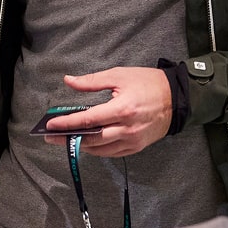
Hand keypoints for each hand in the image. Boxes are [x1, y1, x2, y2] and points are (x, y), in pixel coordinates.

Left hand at [41, 67, 171, 156]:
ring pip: (101, 149)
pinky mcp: (138, 146)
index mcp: (122, 109)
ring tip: (65, 140)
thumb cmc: (148, 83)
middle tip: (50, 137)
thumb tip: (69, 81)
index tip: (51, 126)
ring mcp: (133, 140)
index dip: (67, 123)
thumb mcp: (119, 75)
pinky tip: (86, 143)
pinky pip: (113, 152)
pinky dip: (97, 149)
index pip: (88, 120)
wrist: (177, 98)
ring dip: (81, 146)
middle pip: (92, 139)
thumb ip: (91, 81)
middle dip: (68, 139)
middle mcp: (127, 129)